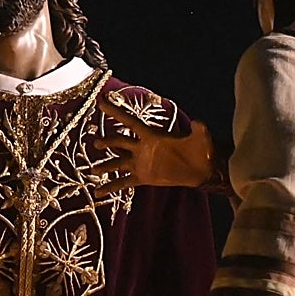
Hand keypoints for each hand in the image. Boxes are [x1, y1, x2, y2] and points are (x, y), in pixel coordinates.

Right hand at [93, 97, 215, 195]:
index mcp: (152, 136)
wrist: (202, 169)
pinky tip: (98, 193)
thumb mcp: (200, 139)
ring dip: (105, 166)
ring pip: (118, 163)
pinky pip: (123, 182)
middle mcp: (143, 148)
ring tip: (92, 171)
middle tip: (96, 143)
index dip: (115, 112)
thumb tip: (200, 123)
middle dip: (108, 142)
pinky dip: (111, 187)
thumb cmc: (201, 150)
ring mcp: (141, 163)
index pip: (129, 122)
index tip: (101, 102)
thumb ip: (199, 131)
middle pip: (120, 142)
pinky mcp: (143, 177)